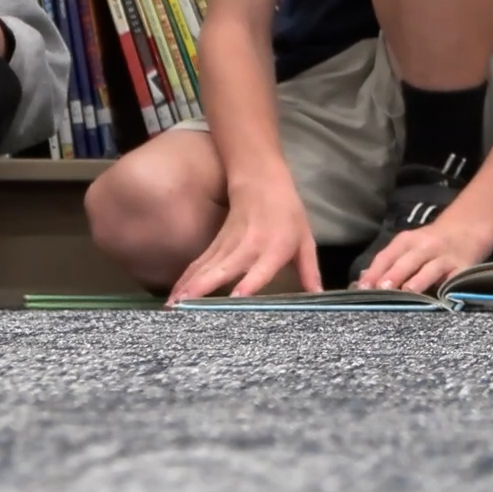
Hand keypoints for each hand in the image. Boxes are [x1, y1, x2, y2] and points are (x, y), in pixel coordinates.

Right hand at [166, 180, 320, 304]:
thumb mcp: (306, 241)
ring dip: (187, 287)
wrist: (262, 182)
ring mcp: (228, 245)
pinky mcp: (215, 244)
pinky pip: (198, 264)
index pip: (262, 267)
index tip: (236, 297)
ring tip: (172, 308)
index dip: (250, 282)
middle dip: (204, 288)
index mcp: (276, 248)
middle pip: (224, 268)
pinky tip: (173, 297)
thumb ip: (310, 271)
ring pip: (205, 267)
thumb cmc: (288, 215)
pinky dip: (184, 279)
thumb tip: (319, 296)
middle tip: (186, 309)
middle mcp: (249, 247)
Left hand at [352, 220, 492, 293]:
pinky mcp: (463, 268)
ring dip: (419, 280)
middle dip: (395, 274)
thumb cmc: (431, 242)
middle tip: (382, 289)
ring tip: (408, 291)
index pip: (387, 256)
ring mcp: (445, 258)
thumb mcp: (408, 245)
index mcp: (407, 241)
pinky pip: (454, 278)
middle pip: (408, 261)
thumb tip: (362, 282)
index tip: (361, 288)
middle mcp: (425, 247)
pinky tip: (439, 297)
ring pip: (430, 269)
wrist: (468, 227)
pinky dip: (447, 287)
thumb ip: (388, 262)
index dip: (374, 272)